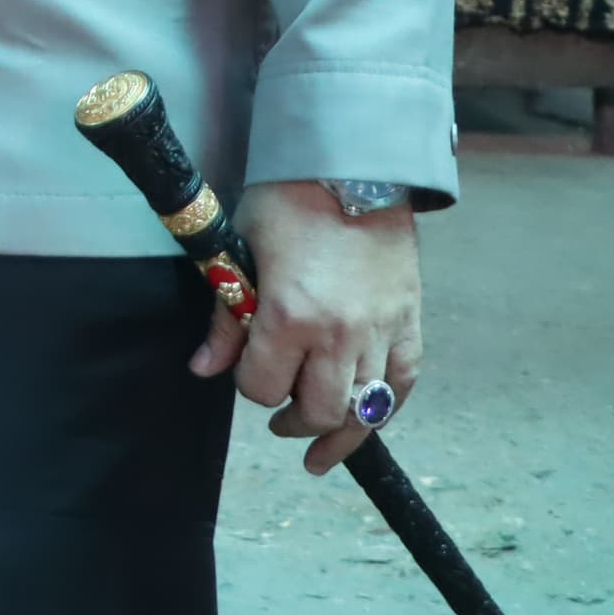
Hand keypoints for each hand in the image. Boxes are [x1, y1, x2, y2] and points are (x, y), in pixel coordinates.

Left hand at [192, 180, 422, 473]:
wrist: (354, 168)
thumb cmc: (288, 202)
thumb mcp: (242, 251)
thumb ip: (226, 316)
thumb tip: (203, 368)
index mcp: (289, 316)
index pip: (261, 387)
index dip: (247, 387)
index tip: (243, 373)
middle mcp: (339, 334)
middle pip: (318, 412)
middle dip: (293, 422)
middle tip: (279, 419)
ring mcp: (380, 331)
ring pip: (365, 409)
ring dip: (339, 430)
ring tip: (320, 446)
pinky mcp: (410, 322)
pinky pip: (403, 384)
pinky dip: (386, 407)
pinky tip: (367, 418)